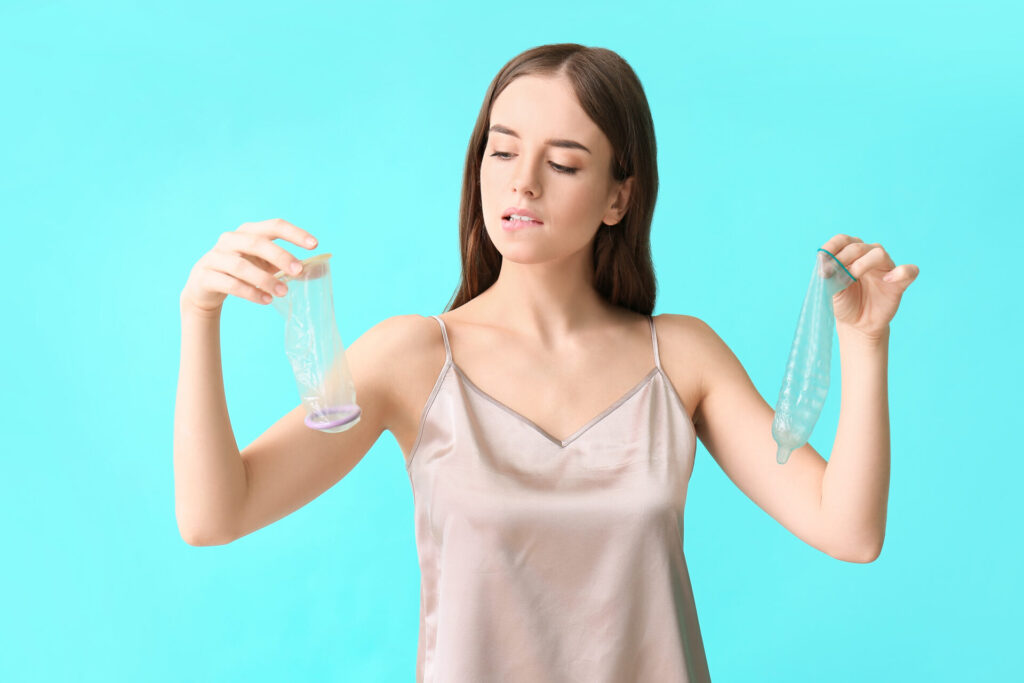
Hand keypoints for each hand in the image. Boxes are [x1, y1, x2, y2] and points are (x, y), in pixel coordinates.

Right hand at [181, 219, 318, 315]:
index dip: (294, 233)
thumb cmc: (243, 272)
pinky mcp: (205, 275)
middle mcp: (230, 239)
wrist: (205, 287)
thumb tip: (318, 272)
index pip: (274, 226)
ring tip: (283, 292)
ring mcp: (215, 256)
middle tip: (298, 272)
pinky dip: (250, 293)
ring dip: (265, 280)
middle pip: (257, 243)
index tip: (314, 245)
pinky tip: (266, 301)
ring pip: (241, 266)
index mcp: (248, 231)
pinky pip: (230, 284)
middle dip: (280, 256)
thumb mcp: (265, 266)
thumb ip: (287, 267)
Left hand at [820, 234, 919, 343]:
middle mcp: (869, 256)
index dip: (832, 246)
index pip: (842, 240)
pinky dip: (901, 272)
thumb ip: (829, 277)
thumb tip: (825, 264)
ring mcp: (885, 268)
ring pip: (879, 253)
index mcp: (850, 254)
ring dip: (863, 263)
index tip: (822, 257)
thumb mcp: (830, 291)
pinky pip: (909, 271)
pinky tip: (887, 279)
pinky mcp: (899, 283)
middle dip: (843, 258)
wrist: (857, 324)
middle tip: (833, 274)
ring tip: (853, 276)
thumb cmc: (844, 303)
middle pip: (858, 247)